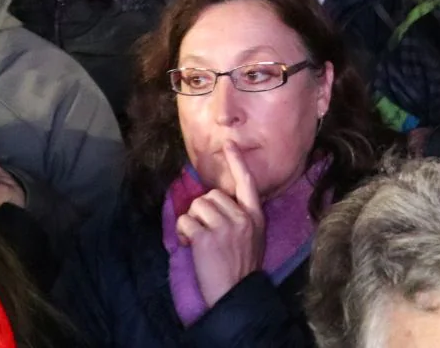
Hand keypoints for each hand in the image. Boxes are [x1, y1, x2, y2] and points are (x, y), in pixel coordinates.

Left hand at [174, 144, 266, 308]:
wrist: (236, 296)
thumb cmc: (241, 269)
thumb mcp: (253, 238)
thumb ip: (241, 217)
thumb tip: (220, 202)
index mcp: (256, 217)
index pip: (247, 182)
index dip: (237, 162)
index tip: (230, 143)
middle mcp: (242, 217)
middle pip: (212, 195)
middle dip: (204, 212)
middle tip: (208, 234)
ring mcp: (225, 226)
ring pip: (197, 205)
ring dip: (193, 222)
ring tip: (201, 242)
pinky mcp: (206, 236)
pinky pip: (186, 221)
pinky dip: (184, 233)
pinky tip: (192, 247)